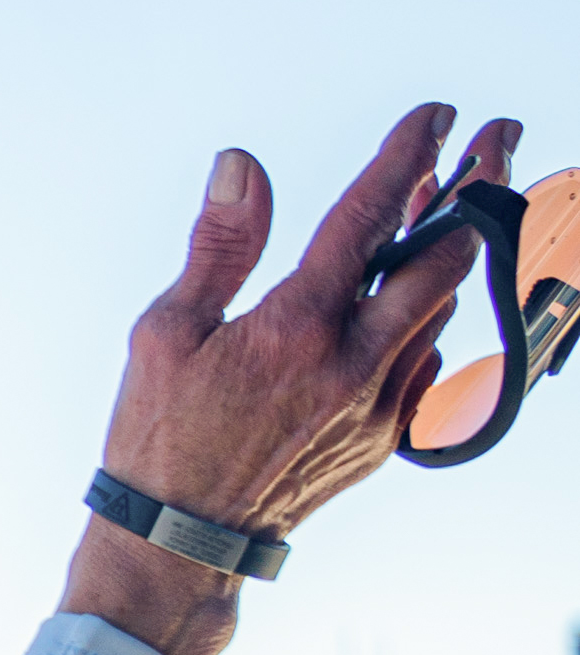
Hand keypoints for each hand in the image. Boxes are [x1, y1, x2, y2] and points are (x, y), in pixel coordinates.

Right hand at [71, 107, 519, 654]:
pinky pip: (429, 357)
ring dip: (452, 248)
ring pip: (443, 305)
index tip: (435, 114)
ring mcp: (380, 401)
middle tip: (496, 141)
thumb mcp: (165, 332)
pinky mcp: (390, 433)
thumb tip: (241, 165)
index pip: (368, 218)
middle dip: (478, 190)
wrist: (182, 539)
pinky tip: (415, 291)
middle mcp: (351, 361)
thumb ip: (219, 245)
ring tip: (455, 200)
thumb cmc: (159, 432)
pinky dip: (429, 313)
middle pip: (445, 257)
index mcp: (293, 328)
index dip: (408, 156)